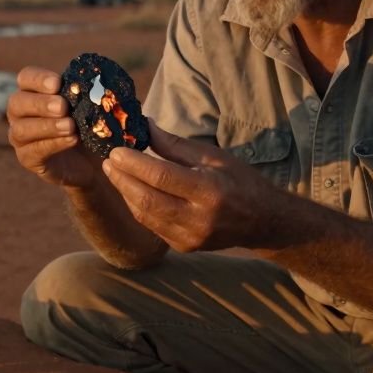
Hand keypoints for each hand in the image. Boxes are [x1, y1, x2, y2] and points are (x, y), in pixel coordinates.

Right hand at [6, 66, 99, 190]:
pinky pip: (34, 151)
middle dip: (41, 103)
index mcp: (32, 92)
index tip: (57, 83)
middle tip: (63, 106)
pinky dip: (53, 144)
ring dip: (47, 126)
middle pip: (17, 102)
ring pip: (21, 129)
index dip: (38, 79)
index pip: (25, 77)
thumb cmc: (88, 124)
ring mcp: (21, 137)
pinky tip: (72, 139)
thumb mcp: (90, 105)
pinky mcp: (28, 158)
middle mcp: (20, 113)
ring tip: (70, 126)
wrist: (92, 159)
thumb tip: (101, 81)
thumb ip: (88, 91)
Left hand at [102, 121, 293, 251]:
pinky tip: (132, 191)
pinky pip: (153, 226)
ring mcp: (190, 237)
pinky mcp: (184, 247)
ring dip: (126, 193)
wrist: (264, 221)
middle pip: (147, 199)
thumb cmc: (240, 181)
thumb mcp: (214, 156)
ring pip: (145, 215)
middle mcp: (199, 218)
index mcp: (209, 191)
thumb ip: (176, 145)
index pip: (161, 176)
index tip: (116, 150)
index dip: (134, 163)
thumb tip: (144, 125)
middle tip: (108, 162)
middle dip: (122, 179)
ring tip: (115, 174)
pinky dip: (139, 207)